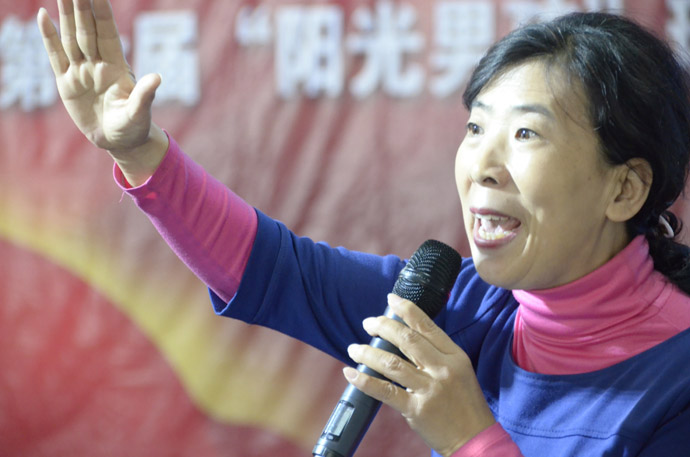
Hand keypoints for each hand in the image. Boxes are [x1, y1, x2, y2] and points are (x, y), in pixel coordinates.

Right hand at [37, 0, 167, 183]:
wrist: (119, 140)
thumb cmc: (133, 127)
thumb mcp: (139, 113)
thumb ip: (145, 95)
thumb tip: (157, 78)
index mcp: (117, 67)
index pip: (107, 32)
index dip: (101, 12)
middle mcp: (98, 64)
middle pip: (86, 29)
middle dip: (80, 6)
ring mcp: (81, 71)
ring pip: (70, 37)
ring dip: (65, 14)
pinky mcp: (66, 83)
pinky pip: (56, 56)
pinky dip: (49, 37)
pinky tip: (43, 16)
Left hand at [344, 294, 495, 456]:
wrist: (474, 438)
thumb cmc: (464, 403)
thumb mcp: (460, 370)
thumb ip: (436, 354)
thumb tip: (404, 337)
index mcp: (454, 356)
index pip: (427, 326)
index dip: (406, 310)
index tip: (391, 299)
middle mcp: (442, 369)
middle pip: (406, 339)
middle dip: (382, 327)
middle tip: (367, 323)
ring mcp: (429, 389)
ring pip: (391, 363)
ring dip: (367, 353)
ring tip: (354, 349)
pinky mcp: (416, 409)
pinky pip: (385, 391)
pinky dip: (365, 381)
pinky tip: (351, 373)